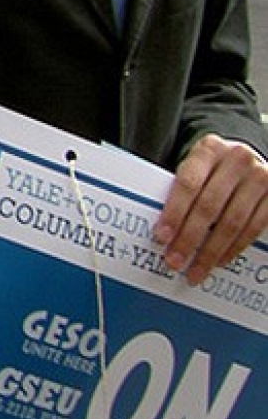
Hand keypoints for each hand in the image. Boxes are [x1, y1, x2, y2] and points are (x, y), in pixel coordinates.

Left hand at [156, 134, 267, 283]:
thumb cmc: (213, 169)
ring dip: (211, 251)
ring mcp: (261, 176)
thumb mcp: (198, 168)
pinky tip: (219, 260)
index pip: (188, 184)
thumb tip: (163, 231)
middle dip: (189, 238)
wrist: (247, 161)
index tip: (162, 237)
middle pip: (209, 206)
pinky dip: (233, 248)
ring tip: (195, 270)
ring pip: (232, 222)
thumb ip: (182, 190)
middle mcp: (238, 159)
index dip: (174, 213)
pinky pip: (252, 228)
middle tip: (174, 261)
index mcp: (210, 148)